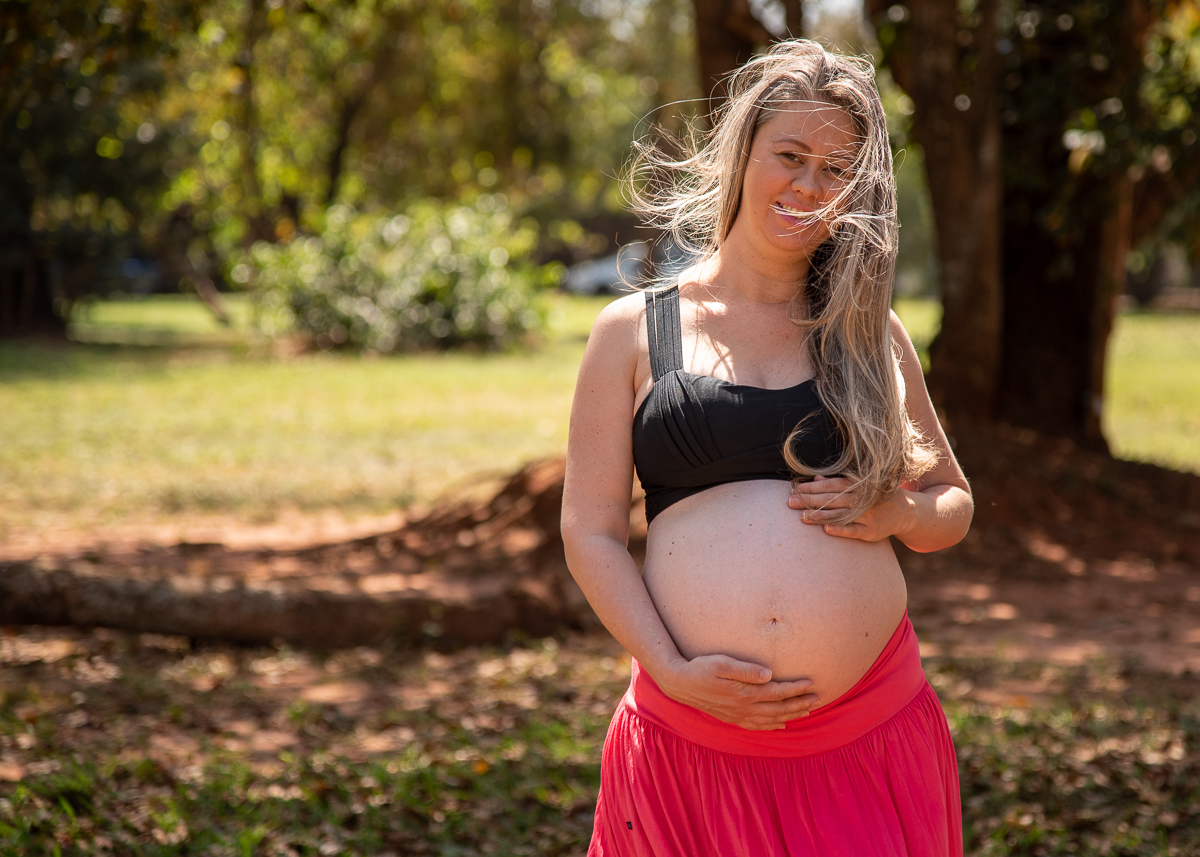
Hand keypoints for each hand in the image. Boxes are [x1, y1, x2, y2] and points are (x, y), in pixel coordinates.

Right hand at [657, 654, 820, 730]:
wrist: (679, 684)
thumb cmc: (700, 668)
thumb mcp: (722, 663)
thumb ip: (746, 670)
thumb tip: (769, 675)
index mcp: (745, 693)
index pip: (777, 692)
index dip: (796, 689)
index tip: (811, 683)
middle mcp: (744, 707)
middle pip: (779, 708)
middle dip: (799, 703)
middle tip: (817, 699)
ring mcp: (738, 715)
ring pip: (771, 719)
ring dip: (790, 715)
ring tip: (807, 711)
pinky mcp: (732, 718)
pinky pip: (757, 726)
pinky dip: (772, 726)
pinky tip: (781, 725)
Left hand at [788, 475, 914, 541]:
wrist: (905, 510)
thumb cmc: (875, 496)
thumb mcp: (859, 485)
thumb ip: (837, 483)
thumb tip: (815, 478)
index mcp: (856, 485)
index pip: (830, 485)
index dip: (812, 487)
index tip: (794, 489)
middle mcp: (861, 499)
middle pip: (831, 499)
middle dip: (810, 500)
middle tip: (790, 502)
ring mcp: (866, 515)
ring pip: (840, 515)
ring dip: (820, 516)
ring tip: (803, 517)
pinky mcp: (871, 531)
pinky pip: (853, 530)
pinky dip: (840, 529)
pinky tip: (826, 530)